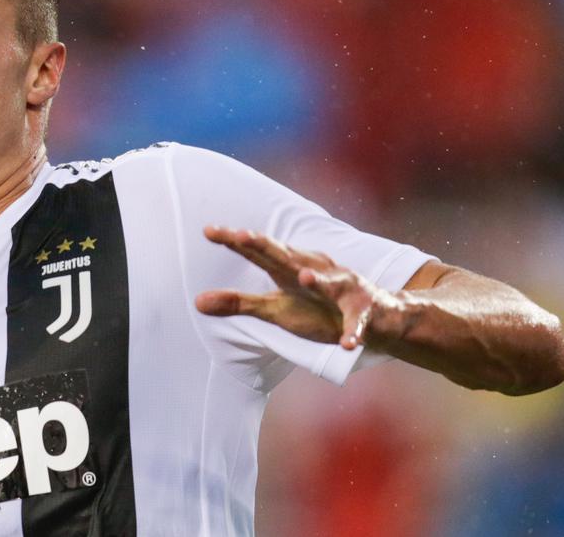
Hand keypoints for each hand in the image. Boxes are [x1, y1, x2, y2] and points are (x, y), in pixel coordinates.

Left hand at [195, 226, 399, 349]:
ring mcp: (342, 291)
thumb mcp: (274, 308)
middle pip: (287, 257)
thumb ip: (238, 303)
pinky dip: (353, 331)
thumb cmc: (317, 308)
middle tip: (243, 235)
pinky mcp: (364, 313)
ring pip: (330, 283)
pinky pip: (358, 323)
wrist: (376, 316)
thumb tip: (196, 302)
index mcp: (289, 270)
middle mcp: (315, 272)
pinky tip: (348, 343)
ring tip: (305, 277)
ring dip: (319, 280)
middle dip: (267, 246)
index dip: (235, 241)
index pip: (258, 252)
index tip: (208, 229)